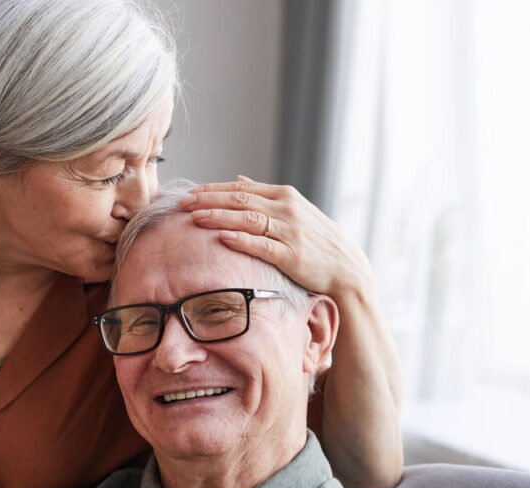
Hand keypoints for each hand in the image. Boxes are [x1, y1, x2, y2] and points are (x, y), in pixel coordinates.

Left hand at [181, 175, 373, 297]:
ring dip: (218, 216)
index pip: (241, 188)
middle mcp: (286, 209)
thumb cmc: (315, 240)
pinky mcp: (292, 254)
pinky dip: (241, 239)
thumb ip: (264, 195)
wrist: (346, 267)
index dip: (213, 189)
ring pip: (247, 219)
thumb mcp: (293, 210)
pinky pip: (262, 245)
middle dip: (208, 200)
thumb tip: (239, 178)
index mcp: (284, 196)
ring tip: (194, 217)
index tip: (189, 192)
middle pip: (240, 200)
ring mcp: (290, 231)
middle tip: (182, 202)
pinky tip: (222, 237)